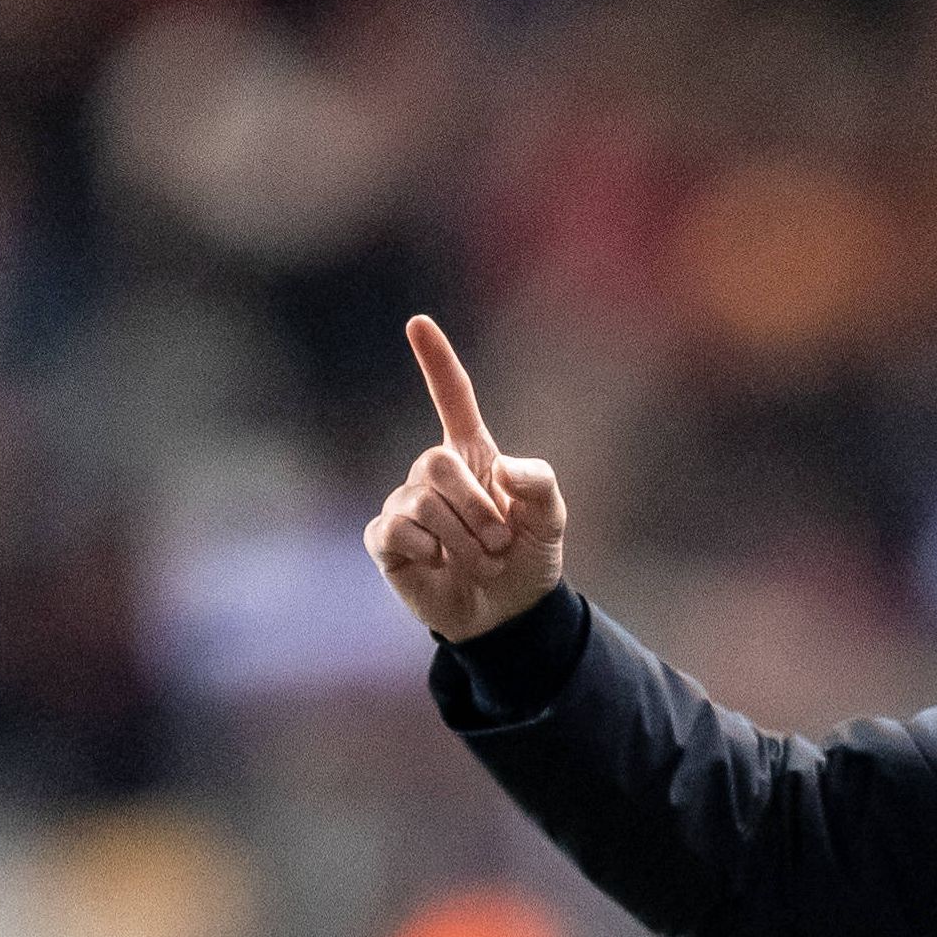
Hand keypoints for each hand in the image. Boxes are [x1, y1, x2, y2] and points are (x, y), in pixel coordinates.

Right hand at [365, 315, 566, 640]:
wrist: (510, 614)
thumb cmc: (527, 559)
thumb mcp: (550, 520)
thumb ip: (539, 483)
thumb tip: (500, 468)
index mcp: (473, 456)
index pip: (453, 399)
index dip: (437, 362)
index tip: (418, 322)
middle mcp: (433, 474)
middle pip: (437, 462)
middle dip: (477, 508)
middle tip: (499, 542)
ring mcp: (405, 505)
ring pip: (422, 501)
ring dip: (463, 538)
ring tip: (481, 561)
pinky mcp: (386, 540)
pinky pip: (397, 531)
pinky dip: (430, 551)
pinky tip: (440, 564)